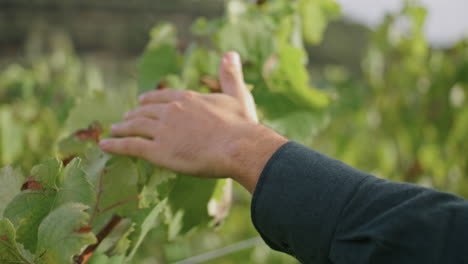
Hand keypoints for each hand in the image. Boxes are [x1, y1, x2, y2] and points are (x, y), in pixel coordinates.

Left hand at [99, 52, 286, 192]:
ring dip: (123, 127)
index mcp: (187, 98)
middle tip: (127, 117)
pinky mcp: (158, 151)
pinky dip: (116, 145)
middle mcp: (171, 111)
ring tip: (114, 129)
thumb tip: (230, 53)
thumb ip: (230, 74)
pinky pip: (131, 146)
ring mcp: (162, 131)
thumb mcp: (237, 94)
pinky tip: (105, 145)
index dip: (151, 99)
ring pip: (135, 126)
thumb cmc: (240, 124)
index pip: (163, 96)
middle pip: (146, 111)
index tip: (142, 101)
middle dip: (135, 113)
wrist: (238, 146)